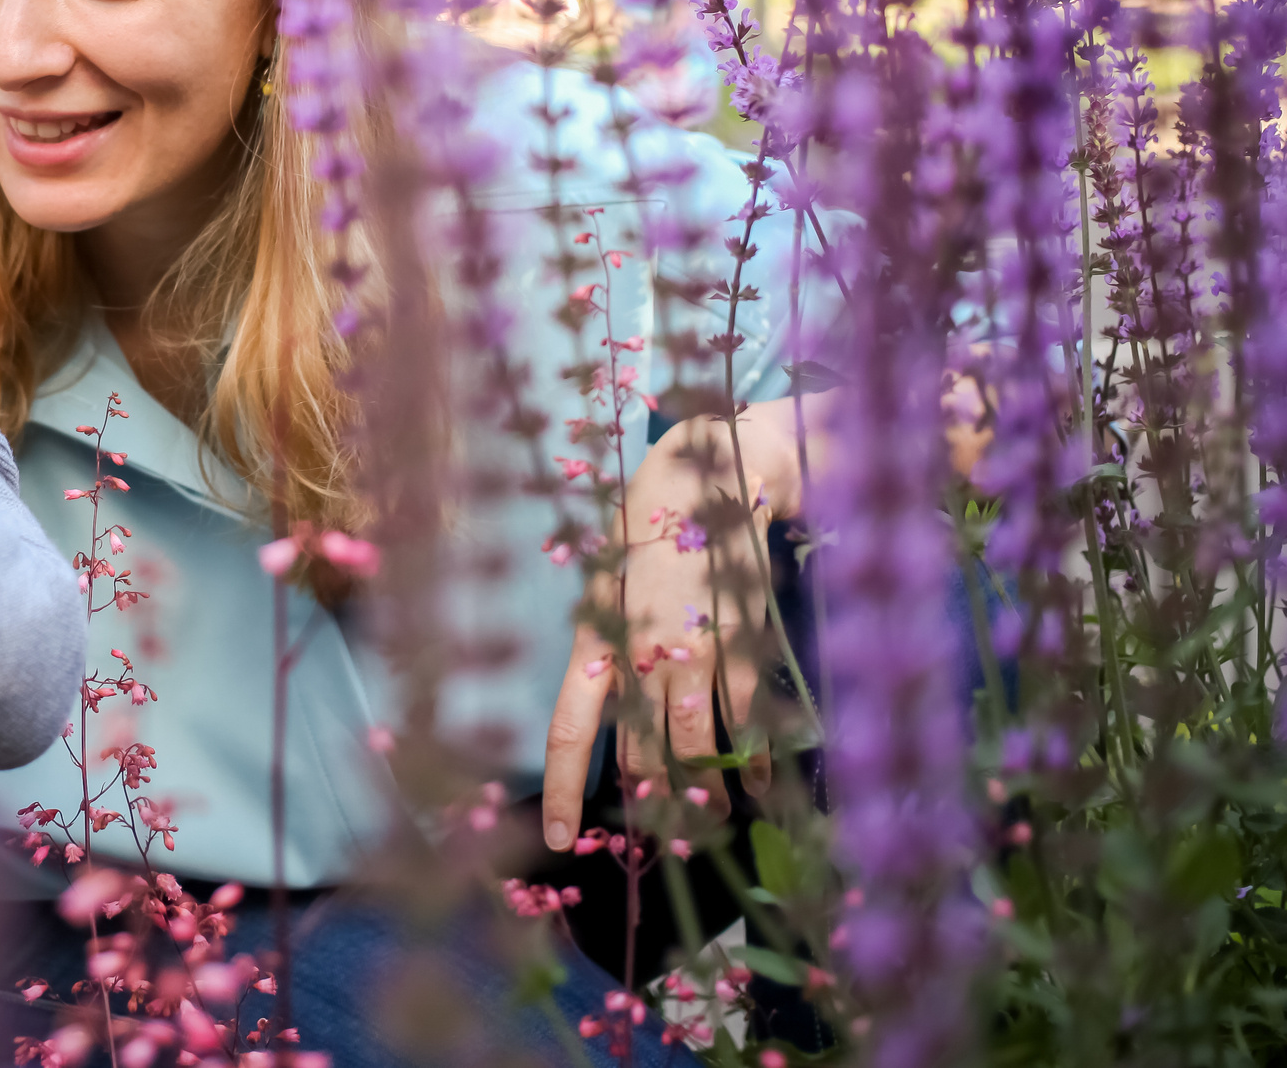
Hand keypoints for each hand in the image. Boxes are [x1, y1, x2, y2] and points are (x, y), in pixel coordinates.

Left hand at [539, 398, 813, 850]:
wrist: (714, 472)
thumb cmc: (649, 521)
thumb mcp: (606, 575)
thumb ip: (608, 640)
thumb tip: (611, 701)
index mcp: (594, 636)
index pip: (568, 729)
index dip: (560, 790)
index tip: (555, 840)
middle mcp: (640, 653)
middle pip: (642, 755)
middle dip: (654, 803)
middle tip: (667, 835)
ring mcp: (695, 652)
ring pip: (696, 748)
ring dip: (707, 792)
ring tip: (715, 818)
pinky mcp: (744, 645)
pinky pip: (746, 721)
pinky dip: (752, 757)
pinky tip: (759, 781)